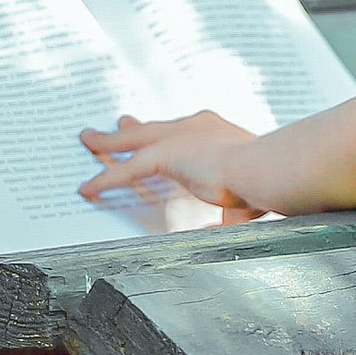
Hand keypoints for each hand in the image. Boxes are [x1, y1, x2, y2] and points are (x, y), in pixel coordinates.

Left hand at [79, 112, 264, 221]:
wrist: (266, 169)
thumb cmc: (267, 182)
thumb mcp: (247, 197)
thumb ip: (230, 211)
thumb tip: (221, 231)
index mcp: (219, 133)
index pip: (184, 133)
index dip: (168, 135)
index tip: (161, 134)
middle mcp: (196, 127)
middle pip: (154, 128)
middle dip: (133, 128)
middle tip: (117, 124)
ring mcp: (179, 138)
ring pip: (133, 142)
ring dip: (108, 144)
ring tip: (88, 141)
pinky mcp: (165, 154)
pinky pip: (126, 169)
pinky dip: (106, 179)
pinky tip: (88, 188)